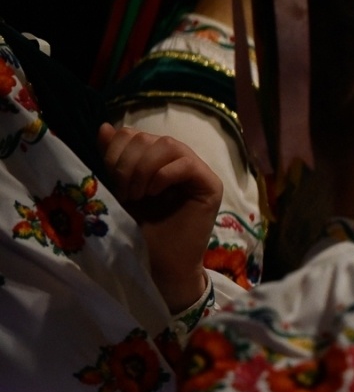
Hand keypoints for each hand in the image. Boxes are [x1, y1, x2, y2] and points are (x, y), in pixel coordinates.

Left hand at [98, 124, 221, 312]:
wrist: (160, 264)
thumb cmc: (141, 231)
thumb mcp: (119, 190)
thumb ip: (114, 160)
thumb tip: (105, 128)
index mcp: (155, 159)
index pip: (133, 134)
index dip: (115, 151)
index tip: (110, 180)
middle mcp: (178, 160)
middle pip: (148, 137)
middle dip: (127, 163)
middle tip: (126, 193)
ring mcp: (197, 171)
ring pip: (168, 145)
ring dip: (144, 169)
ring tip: (139, 195)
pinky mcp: (210, 185)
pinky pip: (185, 164)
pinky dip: (164, 176)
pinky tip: (154, 194)